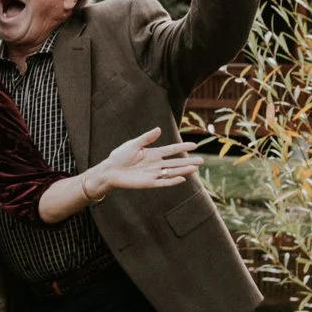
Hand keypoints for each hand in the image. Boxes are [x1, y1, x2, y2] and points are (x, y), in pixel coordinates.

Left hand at [83, 128, 202, 198]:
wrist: (110, 170)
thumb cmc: (119, 156)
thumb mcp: (133, 144)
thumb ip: (146, 138)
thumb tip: (159, 129)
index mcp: (153, 153)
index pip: (171, 150)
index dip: (182, 147)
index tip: (195, 144)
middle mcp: (156, 164)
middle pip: (175, 162)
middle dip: (188, 161)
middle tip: (201, 160)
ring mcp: (153, 174)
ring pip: (172, 172)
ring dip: (183, 170)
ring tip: (195, 168)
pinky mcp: (148, 183)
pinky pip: (163, 182)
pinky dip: (172, 181)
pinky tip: (182, 178)